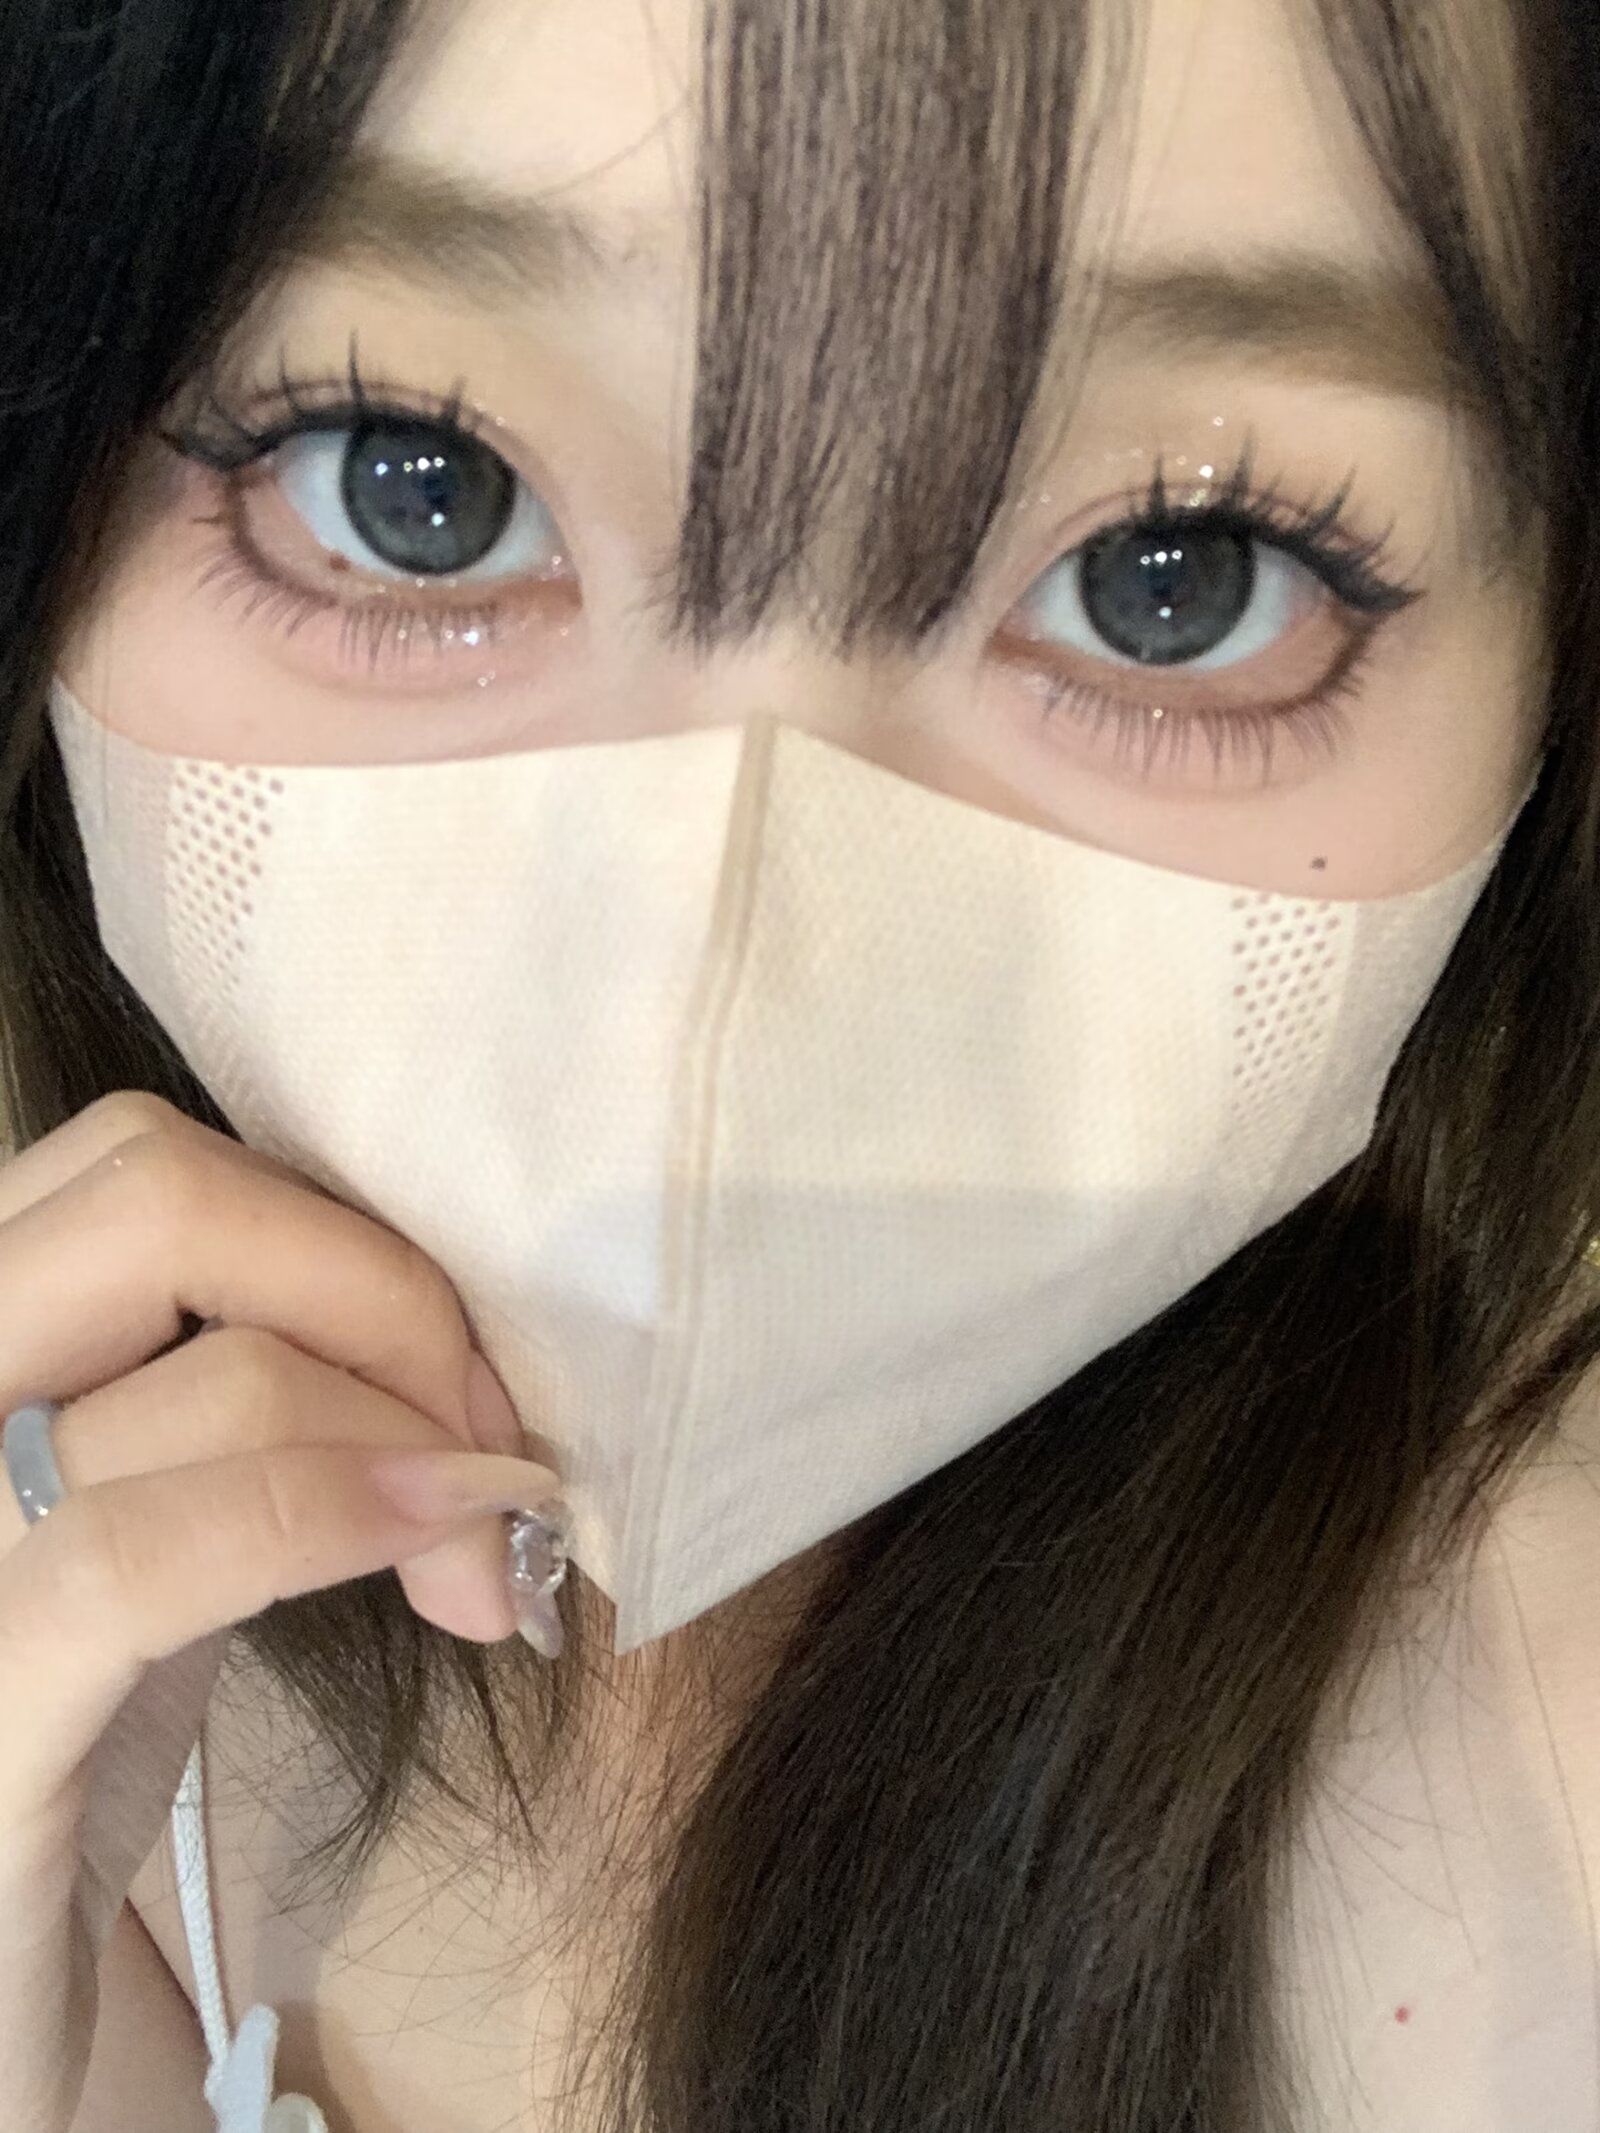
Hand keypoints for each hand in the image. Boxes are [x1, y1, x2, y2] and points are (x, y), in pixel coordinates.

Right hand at [0, 1094, 559, 2132]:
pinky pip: (155, 1545)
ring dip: (403, 1418)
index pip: (144, 1162)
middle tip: (478, 1426)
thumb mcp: (150, 1519)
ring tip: (481, 1536)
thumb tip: (457, 1355)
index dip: (335, 1236)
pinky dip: (339, 1515)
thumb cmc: (66, 1741)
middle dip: (376, 1288)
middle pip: (157, 1189)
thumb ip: (251, 1403)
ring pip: (206, 1353)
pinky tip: (445, 1555)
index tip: (454, 1365)